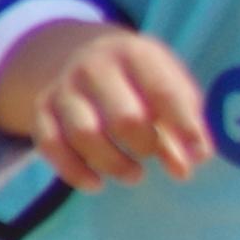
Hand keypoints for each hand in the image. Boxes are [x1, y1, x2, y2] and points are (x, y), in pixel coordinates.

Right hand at [3, 23, 205, 186]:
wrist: (86, 55)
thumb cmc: (143, 80)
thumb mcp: (170, 87)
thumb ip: (185, 124)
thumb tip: (192, 161)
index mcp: (136, 55)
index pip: (164, 93)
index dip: (185, 127)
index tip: (198, 154)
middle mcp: (95, 67)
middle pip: (125, 118)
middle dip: (145, 146)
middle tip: (153, 154)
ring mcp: (64, 87)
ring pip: (85, 135)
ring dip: (113, 163)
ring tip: (134, 174)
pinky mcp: (42, 109)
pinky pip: (51, 145)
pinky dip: (74, 171)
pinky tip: (97, 184)